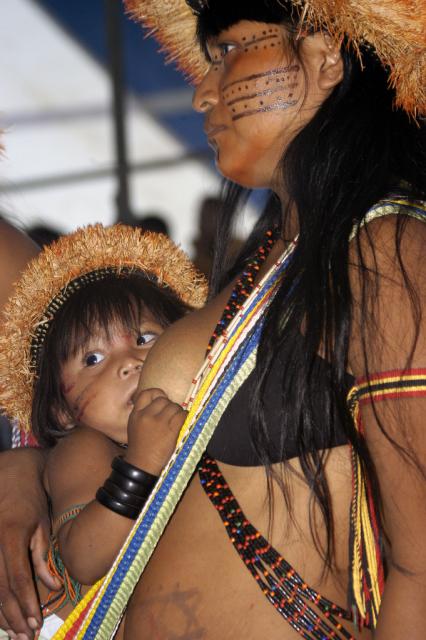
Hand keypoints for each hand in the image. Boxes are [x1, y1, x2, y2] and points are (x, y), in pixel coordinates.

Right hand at [0, 449, 59, 638]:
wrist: (9, 476)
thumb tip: (53, 587)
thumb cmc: (30, 500)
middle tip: (27, 637)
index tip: (35, 623)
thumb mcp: (42, 524)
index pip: (17, 578)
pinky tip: (2, 617)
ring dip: (2, 614)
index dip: (26, 603)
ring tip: (16, 633)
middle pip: (0, 590)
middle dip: (14, 616)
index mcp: (10, 536)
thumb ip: (43, 557)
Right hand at [126, 388, 186, 474]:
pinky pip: (182, 415)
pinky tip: (183, 423)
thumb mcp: (135, 427)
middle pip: (163, 400)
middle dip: (169, 406)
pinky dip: (185, 417)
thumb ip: (144, 414)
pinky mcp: (170, 430)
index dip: (157, 394)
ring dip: (178, 412)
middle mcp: (146, 416)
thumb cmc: (140, 448)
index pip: (146, 393)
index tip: (162, 399)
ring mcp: (159, 422)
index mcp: (136, 414)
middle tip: (171, 416)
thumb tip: (163, 402)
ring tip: (176, 421)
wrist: (142, 466)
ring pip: (174, 406)